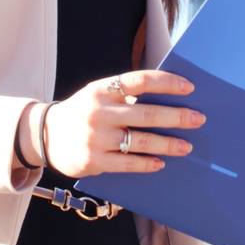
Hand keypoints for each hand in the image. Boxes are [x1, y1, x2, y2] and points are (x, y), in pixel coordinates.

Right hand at [41, 70, 204, 177]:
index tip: (190, 87)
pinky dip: (147, 163)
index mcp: (103, 89)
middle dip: (176, 116)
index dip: (166, 82)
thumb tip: (169, 99)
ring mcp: (95, 137)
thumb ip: (125, 96)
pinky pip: (127, 163)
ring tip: (186, 146)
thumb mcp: (98, 95)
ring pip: (140, 141)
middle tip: (198, 119)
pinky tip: (161, 163)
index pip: (140, 80)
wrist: (45, 135)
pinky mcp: (93, 160)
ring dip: (168, 144)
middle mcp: (99, 111)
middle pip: (146, 113)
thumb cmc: (83, 112)